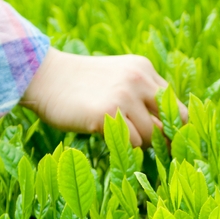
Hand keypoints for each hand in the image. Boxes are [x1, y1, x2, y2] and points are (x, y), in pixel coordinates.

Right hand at [20, 48, 187, 147]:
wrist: (44, 76)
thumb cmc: (80, 84)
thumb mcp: (117, 78)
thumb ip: (141, 95)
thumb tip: (165, 130)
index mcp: (143, 69)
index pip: (175, 103)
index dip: (173, 124)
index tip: (167, 139)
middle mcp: (139, 80)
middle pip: (172, 120)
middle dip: (166, 138)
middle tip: (155, 150)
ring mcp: (124, 96)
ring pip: (151, 135)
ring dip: (139, 143)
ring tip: (118, 136)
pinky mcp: (107, 114)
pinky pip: (132, 143)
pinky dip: (124, 147)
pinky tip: (107, 137)